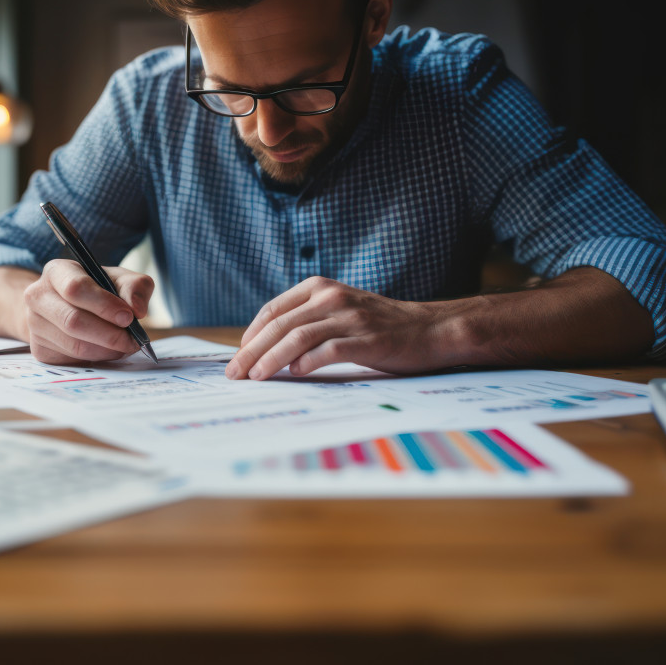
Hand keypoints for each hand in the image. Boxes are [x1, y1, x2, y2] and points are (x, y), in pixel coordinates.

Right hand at [20, 259, 153, 364]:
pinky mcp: (40, 349)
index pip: (76, 288)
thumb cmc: (97, 290)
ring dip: (106, 350)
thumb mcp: (120, 279)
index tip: (128, 317)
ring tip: (124, 346)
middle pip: (73, 321)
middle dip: (109, 334)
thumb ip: (135, 287)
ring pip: (75, 345)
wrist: (68, 307)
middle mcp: (38, 296)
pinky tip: (107, 350)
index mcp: (57, 271)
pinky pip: (72, 360)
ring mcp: (34, 325)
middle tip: (132, 340)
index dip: (104, 305)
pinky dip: (97, 358)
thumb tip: (137, 309)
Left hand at [225, 277, 461, 379]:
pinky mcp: (366, 339)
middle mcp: (333, 297)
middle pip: (279, 324)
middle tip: (234, 373)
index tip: (238, 356)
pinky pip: (328, 350)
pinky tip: (294, 373)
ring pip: (297, 336)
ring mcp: (350, 317)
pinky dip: (307, 362)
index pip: (273, 310)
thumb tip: (267, 350)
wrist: (431, 329)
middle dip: (251, 351)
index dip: (250, 335)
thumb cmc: (382, 327)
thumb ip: (309, 320)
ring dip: (271, 359)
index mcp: (321, 287)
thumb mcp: (341, 311)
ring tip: (255, 377)